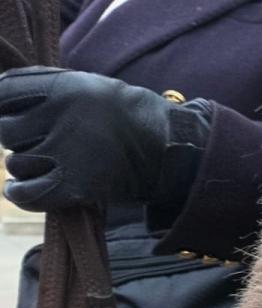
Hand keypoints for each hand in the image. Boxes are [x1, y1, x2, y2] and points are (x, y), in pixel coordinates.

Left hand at [0, 67, 208, 211]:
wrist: (171, 149)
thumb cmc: (128, 118)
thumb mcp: (90, 87)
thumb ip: (48, 89)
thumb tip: (3, 104)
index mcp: (65, 87)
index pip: (3, 90)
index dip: (3, 105)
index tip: (14, 114)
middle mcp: (63, 115)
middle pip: (6, 130)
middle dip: (18, 138)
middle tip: (44, 142)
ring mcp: (69, 152)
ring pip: (16, 163)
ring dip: (26, 166)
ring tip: (51, 164)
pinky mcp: (76, 185)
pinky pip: (26, 193)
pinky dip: (21, 193)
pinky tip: (24, 188)